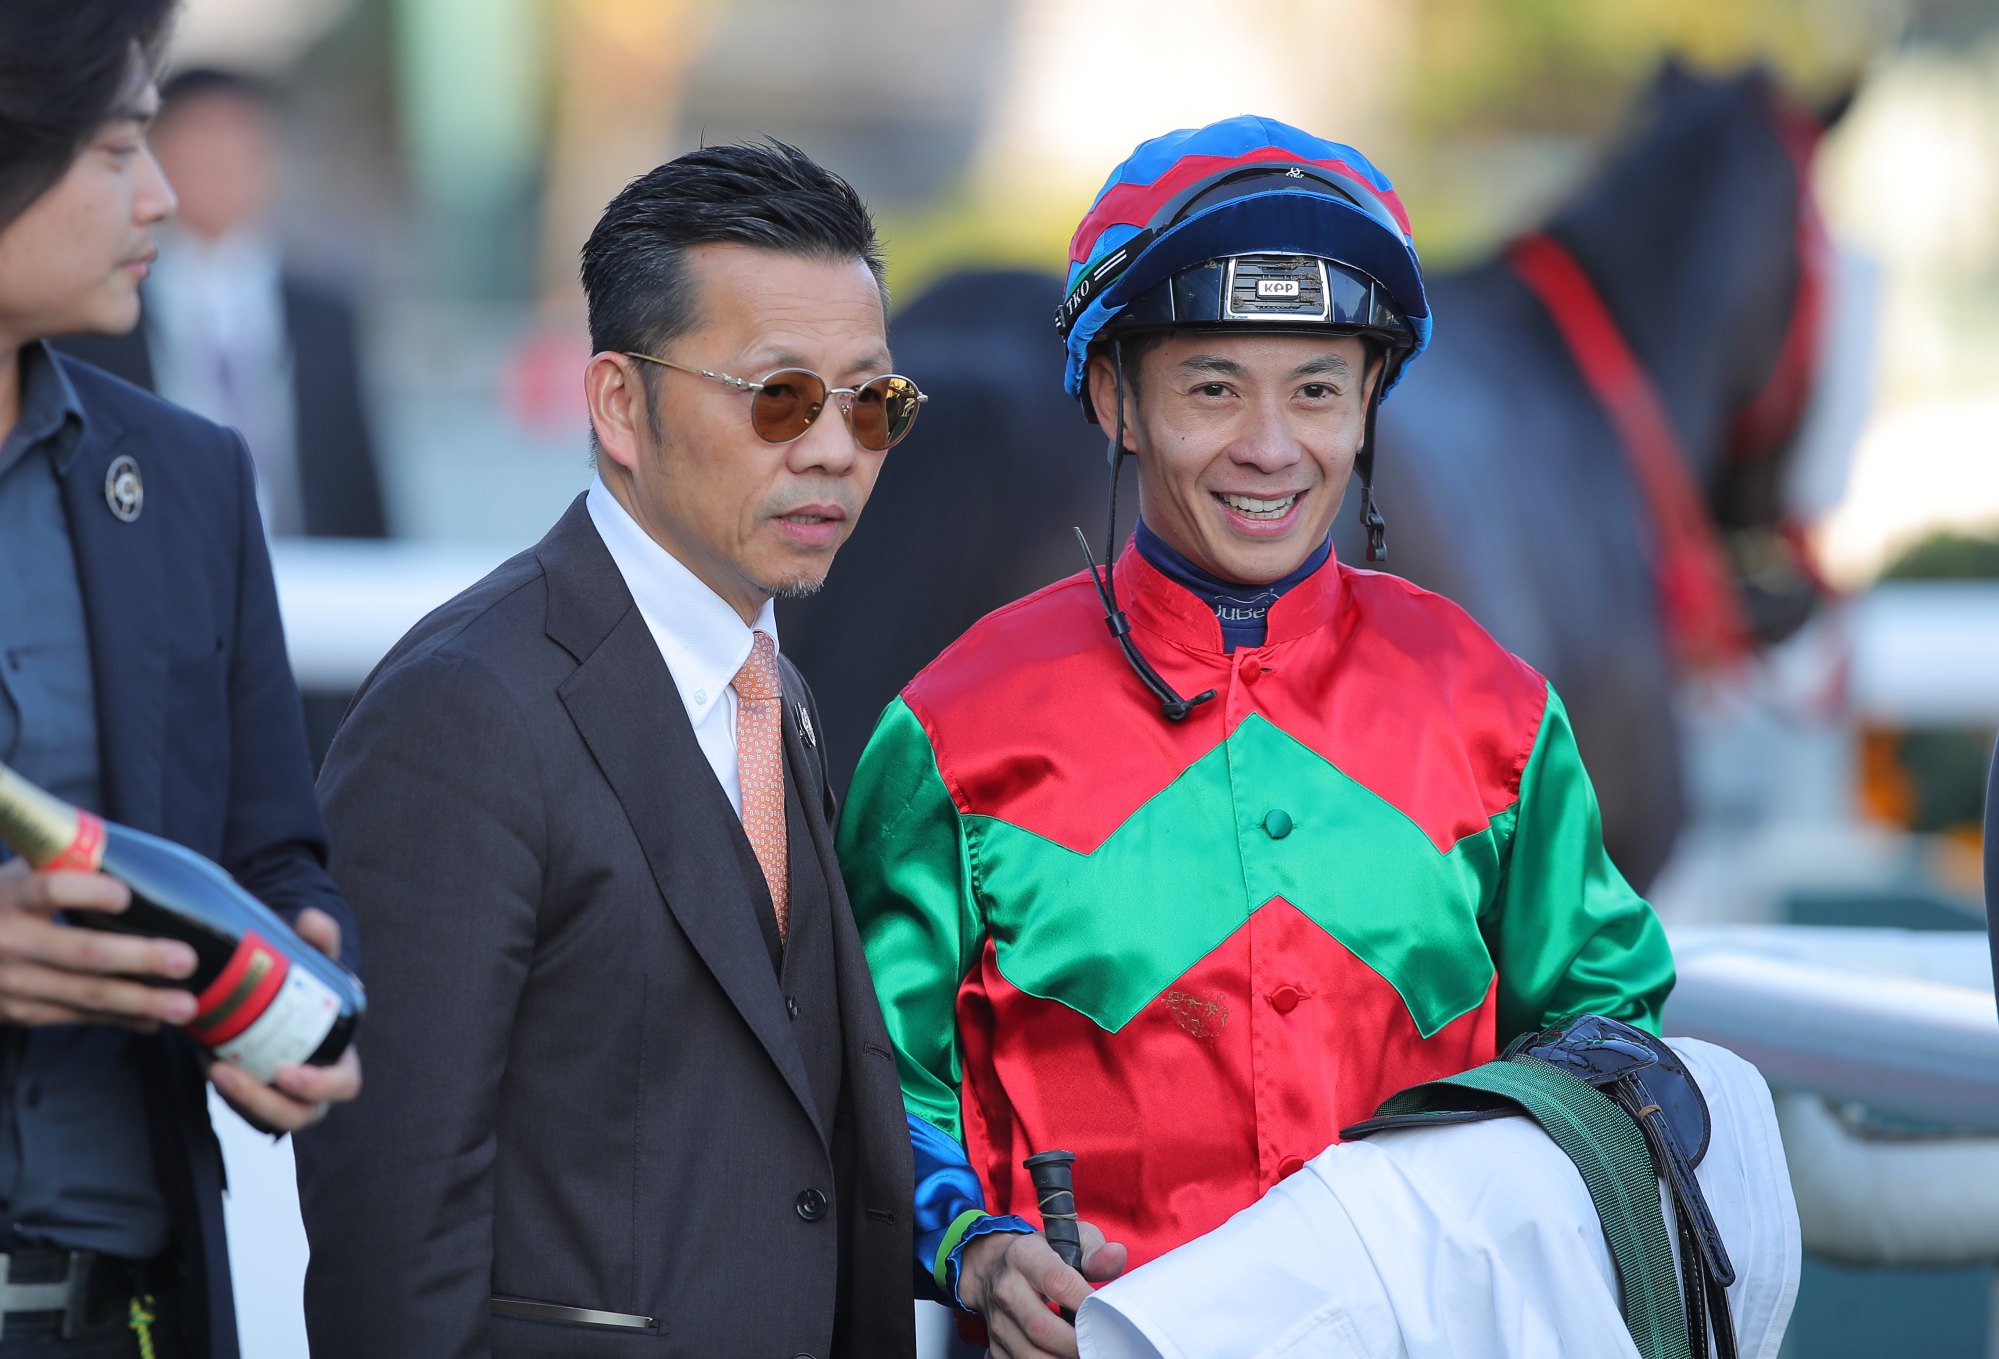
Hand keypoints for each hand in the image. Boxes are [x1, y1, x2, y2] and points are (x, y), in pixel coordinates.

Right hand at [0, 858, 197, 1027]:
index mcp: (11, 897)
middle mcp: (10, 941)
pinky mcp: (20, 1011)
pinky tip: (154, 1020)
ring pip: (85, 994)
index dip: (87, 893)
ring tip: (186, 1006)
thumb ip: (61, 866)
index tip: (124, 896)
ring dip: (140, 1002)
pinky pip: (77, 1016)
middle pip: (82, 952)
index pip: (50, 891)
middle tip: (185, 960)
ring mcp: (14, 982)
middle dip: (139, 958)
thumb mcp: (16, 875)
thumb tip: (124, 855)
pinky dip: (119, 1019)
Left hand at [209, 908, 361, 1133]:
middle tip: (230, 1074)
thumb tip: (309, 919)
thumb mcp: (318, 960)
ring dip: (240, 1099)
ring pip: (269, 1116)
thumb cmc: (313, 985)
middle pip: (300, 1114)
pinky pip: (245, 1106)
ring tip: (212, 1067)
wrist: (289, 996)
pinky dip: (228, 1090)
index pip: (343, 1084)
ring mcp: (285, 1096)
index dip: (320, 1086)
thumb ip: (320, 939)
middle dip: (265, 1101)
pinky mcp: (259, 1098)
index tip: (287, 1073)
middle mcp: (316, 1085)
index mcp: (341, 1056)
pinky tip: (207, 1059)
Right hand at [960, 1220, 1127, 1358]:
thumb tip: (1117, 1256)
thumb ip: (1095, 1252)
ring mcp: (997, 1319)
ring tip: (1086, 1355)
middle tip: (1101, 1347)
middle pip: (1040, 1327)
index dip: (1085, 1302)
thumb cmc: (1044, 1254)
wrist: (996, 1267)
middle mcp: (1006, 1288)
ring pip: (1028, 1354)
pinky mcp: (995, 1344)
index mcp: (1025, 1256)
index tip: (1108, 1314)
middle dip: (1075, 1344)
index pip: (1058, 1282)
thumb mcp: (1071, 1240)